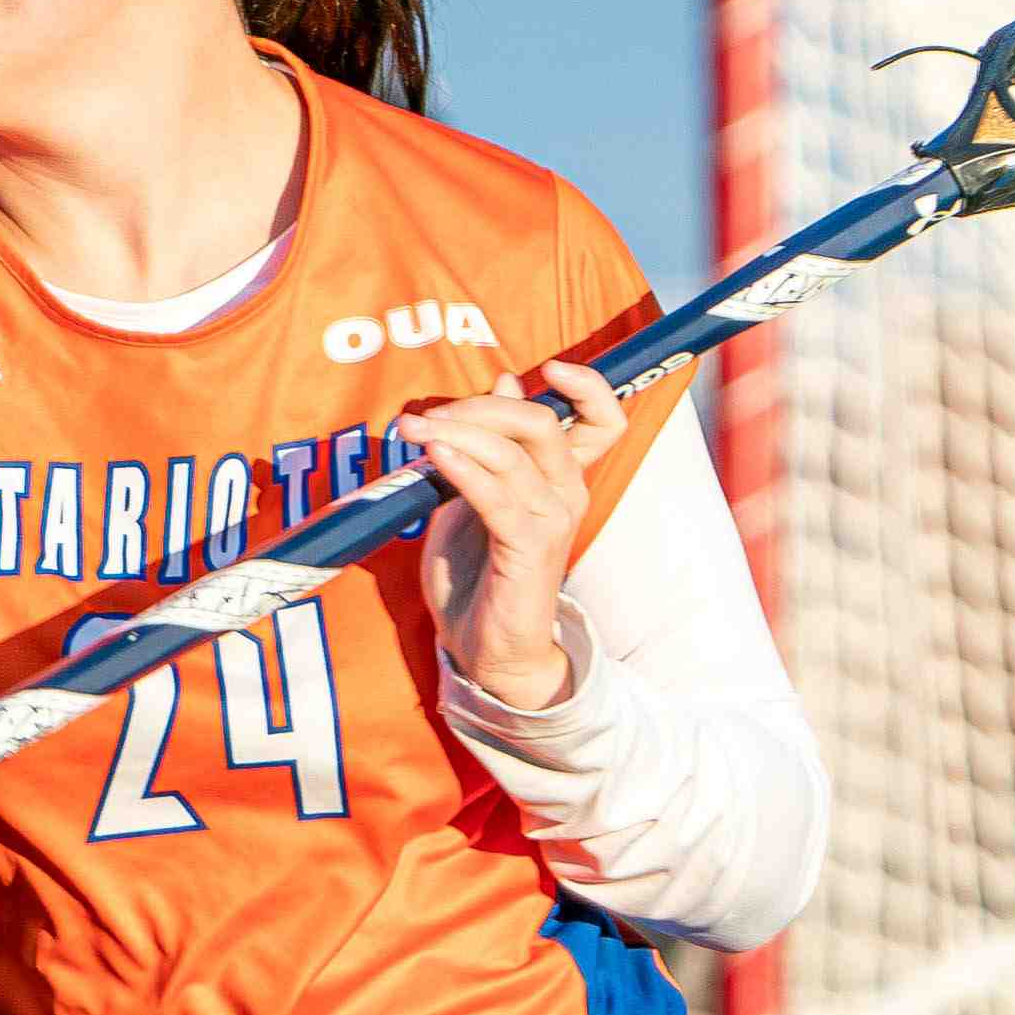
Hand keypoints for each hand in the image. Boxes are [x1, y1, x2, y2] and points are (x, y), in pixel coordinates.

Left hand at [398, 356, 631, 713]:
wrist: (482, 649)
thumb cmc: (477, 573)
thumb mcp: (476, 493)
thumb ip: (488, 440)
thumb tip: (503, 381)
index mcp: (560, 476)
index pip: (603, 419)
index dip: (589, 386)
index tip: (550, 366)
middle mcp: (566, 492)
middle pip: (542, 421)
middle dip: (480, 407)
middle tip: (427, 416)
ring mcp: (551, 520)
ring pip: (512, 452)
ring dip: (456, 432)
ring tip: (411, 432)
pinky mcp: (528, 549)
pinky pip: (497, 496)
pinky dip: (463, 468)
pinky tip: (434, 456)